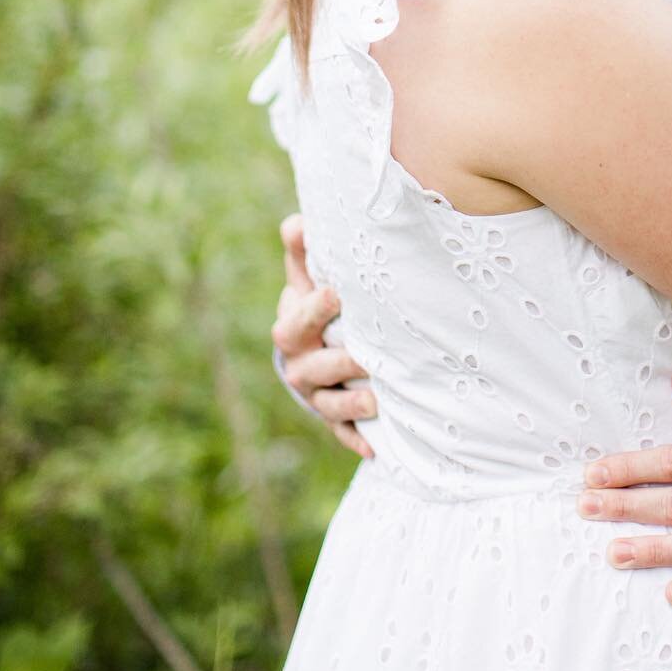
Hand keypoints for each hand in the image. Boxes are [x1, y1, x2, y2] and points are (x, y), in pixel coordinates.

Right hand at [271, 214, 374, 458]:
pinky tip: (375, 448)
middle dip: (337, 360)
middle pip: (312, 366)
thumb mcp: (309, 274)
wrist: (313, 345)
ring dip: (351, 404)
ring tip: (378, 400)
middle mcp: (301, 364)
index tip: (336, 292)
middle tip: (366, 355)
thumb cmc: (317, 300)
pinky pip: (342, 434)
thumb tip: (297, 222)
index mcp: (293, 326)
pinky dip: (356, 440)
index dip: (313, 307)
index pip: (296, 319)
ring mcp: (316, 393)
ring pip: (328, 404)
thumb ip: (305, 250)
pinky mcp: (333, 419)